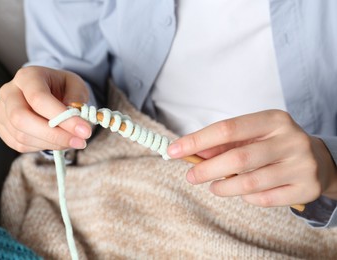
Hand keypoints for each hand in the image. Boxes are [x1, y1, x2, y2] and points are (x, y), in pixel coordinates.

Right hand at [0, 66, 91, 151]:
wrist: (48, 92)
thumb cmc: (62, 87)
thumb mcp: (76, 85)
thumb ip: (77, 98)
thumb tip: (74, 117)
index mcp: (27, 76)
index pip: (38, 98)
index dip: (61, 117)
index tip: (84, 130)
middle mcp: (9, 92)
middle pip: (21, 118)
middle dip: (54, 135)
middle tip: (79, 142)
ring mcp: (2, 111)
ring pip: (21, 135)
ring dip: (51, 143)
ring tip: (73, 141)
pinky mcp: (2, 128)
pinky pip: (19, 144)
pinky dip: (42, 147)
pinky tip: (58, 141)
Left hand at [167, 110, 336, 206]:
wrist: (318, 159)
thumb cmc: (273, 144)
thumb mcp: (252, 135)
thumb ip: (224, 143)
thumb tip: (192, 153)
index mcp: (273, 119)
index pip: (227, 129)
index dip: (197, 141)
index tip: (173, 150)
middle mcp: (291, 139)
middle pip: (238, 158)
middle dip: (207, 169)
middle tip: (190, 176)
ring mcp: (302, 165)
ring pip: (250, 183)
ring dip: (223, 187)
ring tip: (213, 187)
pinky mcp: (306, 188)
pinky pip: (264, 199)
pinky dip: (246, 198)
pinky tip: (242, 193)